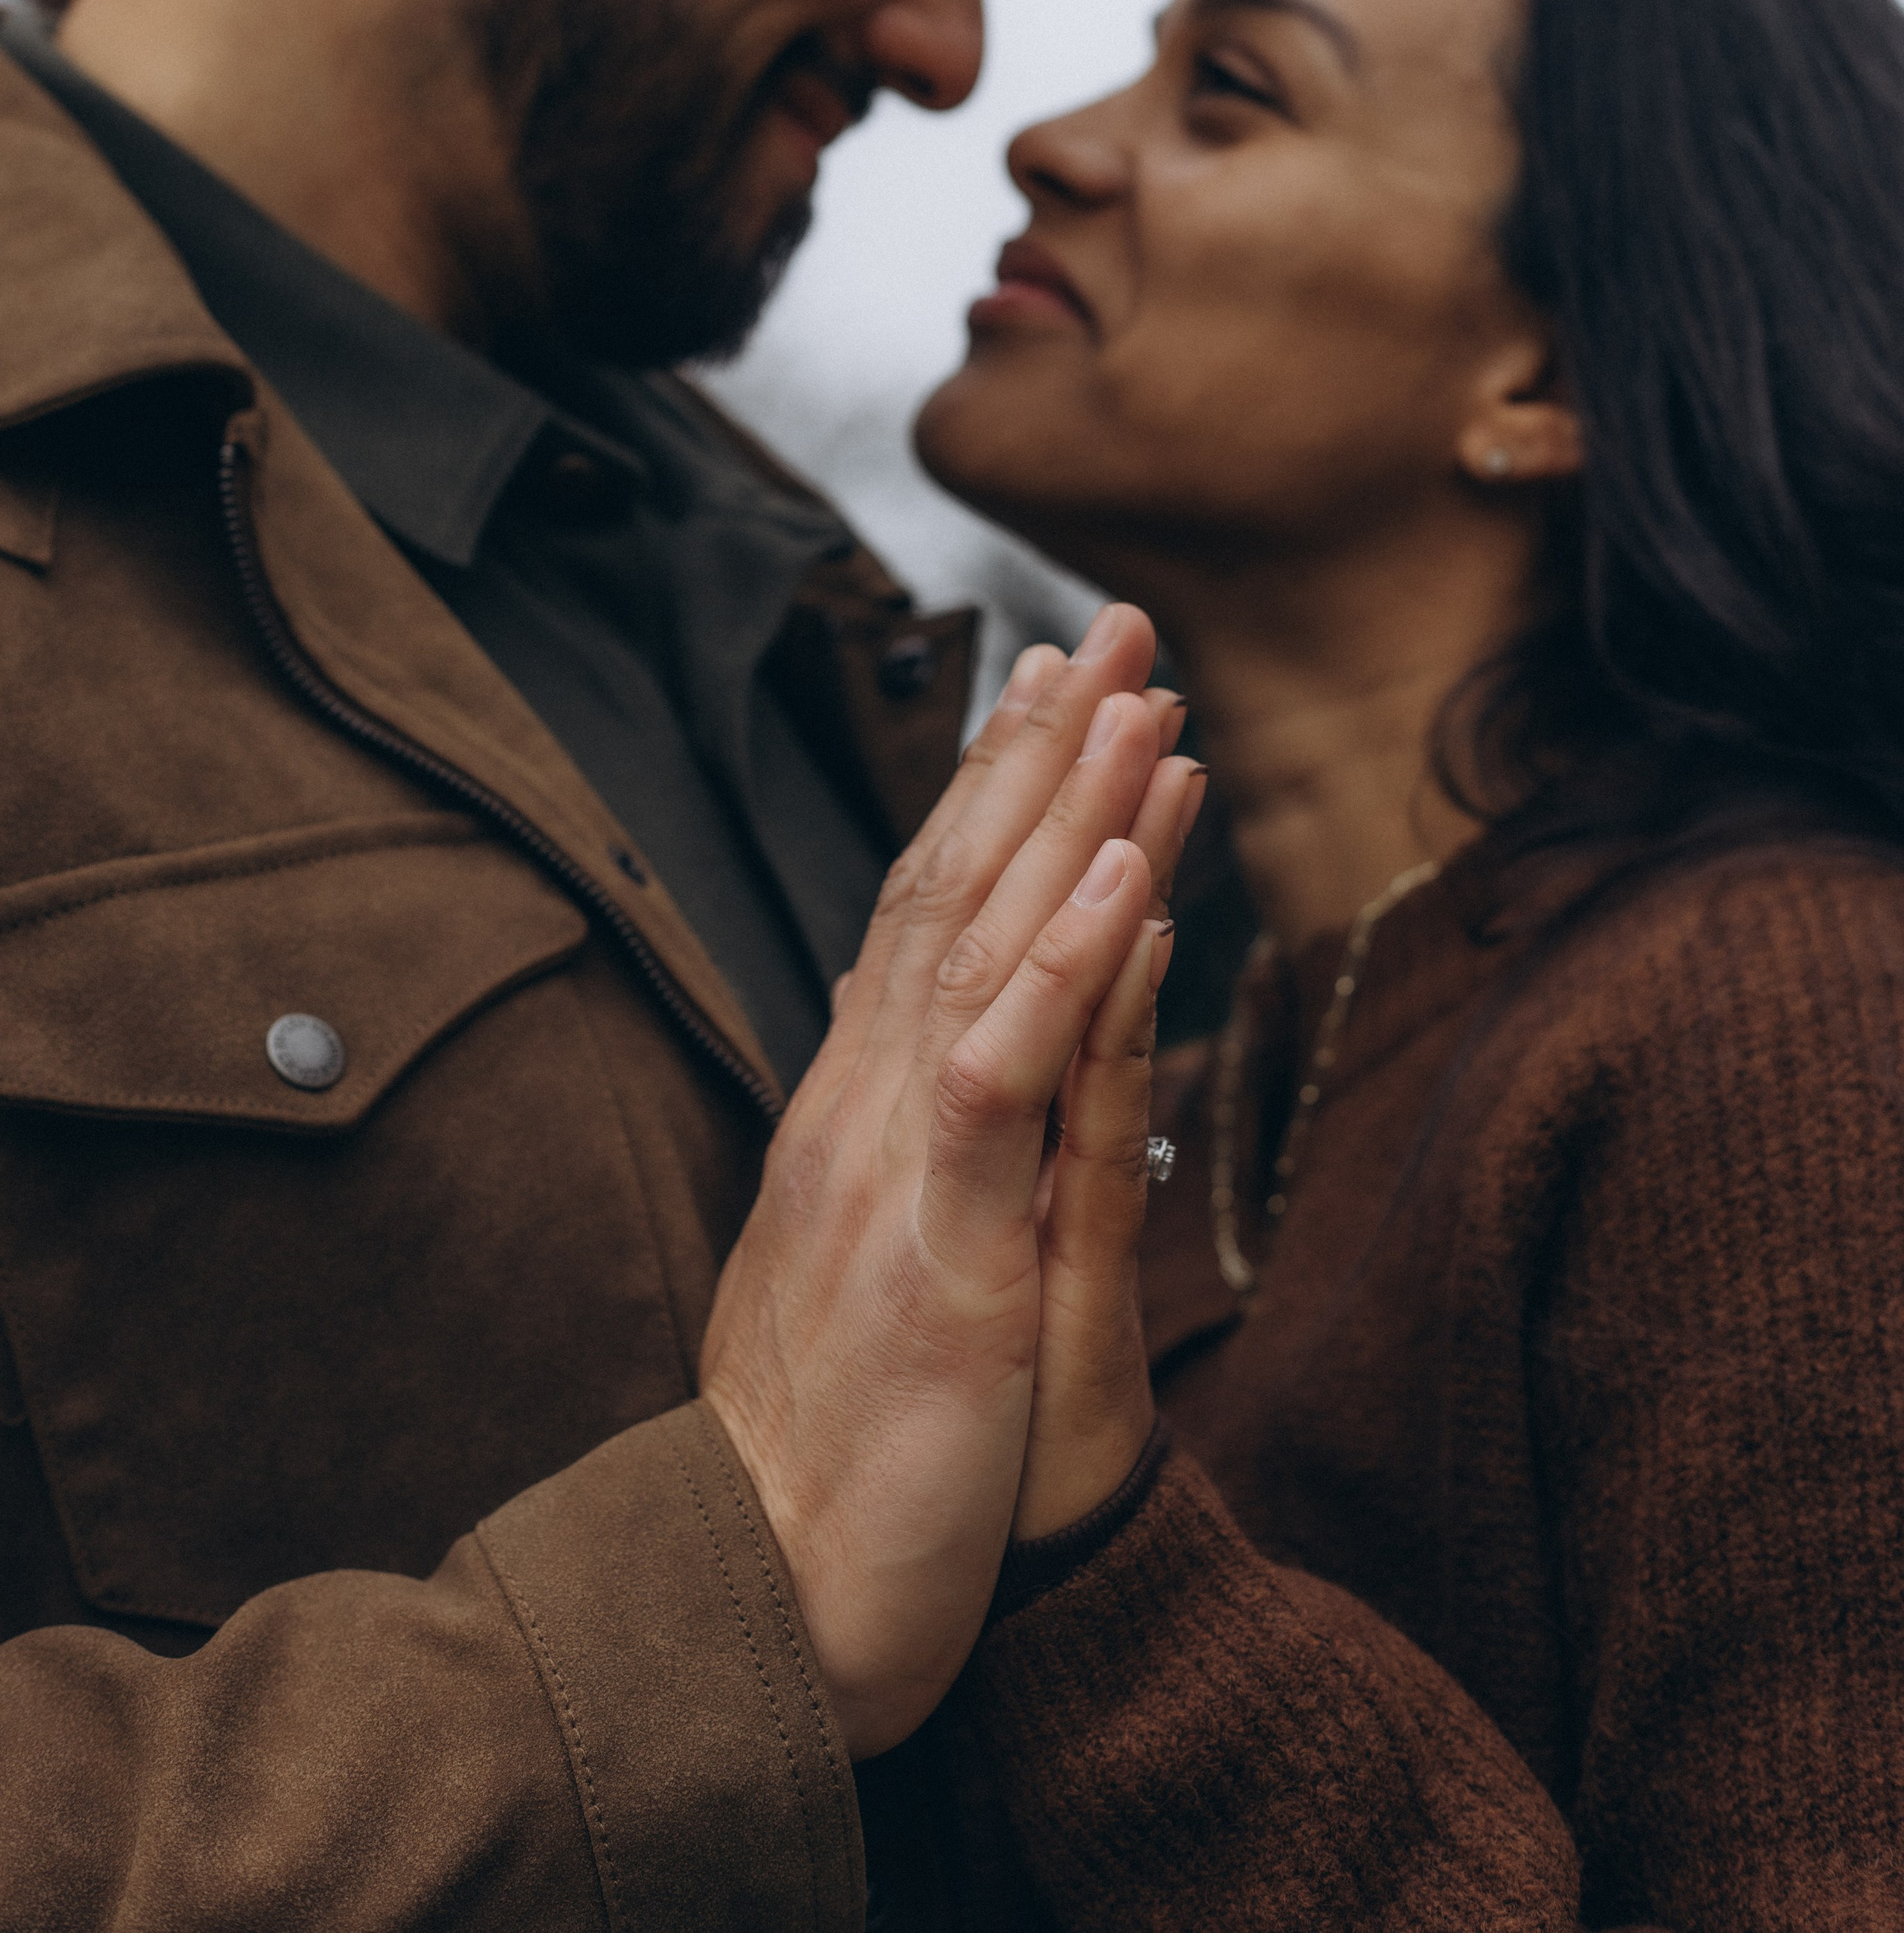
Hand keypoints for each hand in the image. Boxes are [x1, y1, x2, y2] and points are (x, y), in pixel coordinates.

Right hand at [699, 606, 1201, 1757]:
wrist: (761, 1598)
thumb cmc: (835, 1442)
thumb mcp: (890, 1261)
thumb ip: (933, 1145)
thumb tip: (985, 1044)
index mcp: (864, 1111)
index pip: (935, 916)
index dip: (998, 795)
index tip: (1057, 688)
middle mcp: (868, 1107)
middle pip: (960, 893)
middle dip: (1044, 754)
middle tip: (1115, 628)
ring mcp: (894, 1170)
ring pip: (984, 953)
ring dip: (1064, 818)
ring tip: (1136, 697)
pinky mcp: (934, 1253)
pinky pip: (998, 1083)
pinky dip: (1059, 970)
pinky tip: (1115, 878)